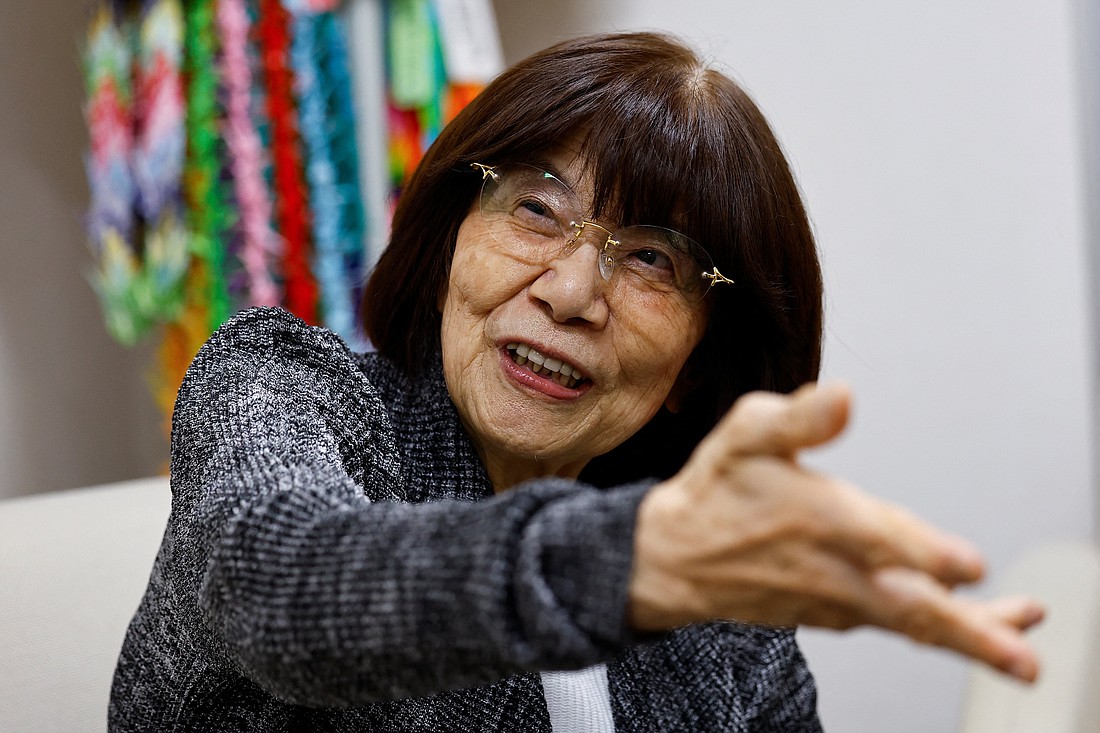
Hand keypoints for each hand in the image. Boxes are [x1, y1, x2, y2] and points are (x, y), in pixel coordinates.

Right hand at [629, 382, 1043, 680]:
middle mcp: (835, 569)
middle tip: (1019, 659)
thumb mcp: (743, 435)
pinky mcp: (838, 616)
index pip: (879, 539)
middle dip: (970, 633)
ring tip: (1021, 657)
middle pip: (909, 608)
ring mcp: (839, 600)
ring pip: (913, 626)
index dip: (925, 553)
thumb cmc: (715, 490)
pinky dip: (942, 631)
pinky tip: (977, 627)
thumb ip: (796, 417)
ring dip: (972, 640)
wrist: (674, 559)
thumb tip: (843, 395)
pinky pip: (898, 627)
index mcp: (817, 518)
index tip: (971, 566)